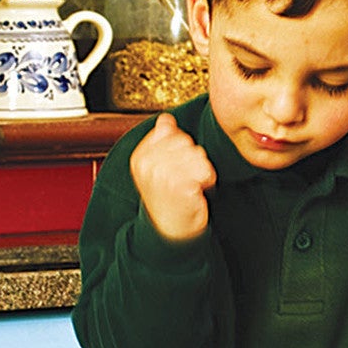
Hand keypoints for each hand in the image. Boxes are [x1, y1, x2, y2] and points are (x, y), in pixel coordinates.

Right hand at [129, 113, 214, 242]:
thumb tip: (166, 118)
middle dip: (193, 160)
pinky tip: (195, 193)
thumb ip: (162, 139)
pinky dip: (207, 182)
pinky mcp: (179, 186)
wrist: (170, 229)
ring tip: (189, 186)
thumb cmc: (168, 195)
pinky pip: (205, 172)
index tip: (175, 168)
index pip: (174, 133)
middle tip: (184, 179)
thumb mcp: (159, 165)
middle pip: (188, 143)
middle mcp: (147, 164)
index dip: (182, 150)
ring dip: (201, 172)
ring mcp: (161, 175)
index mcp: (140, 156)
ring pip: (199, 156)